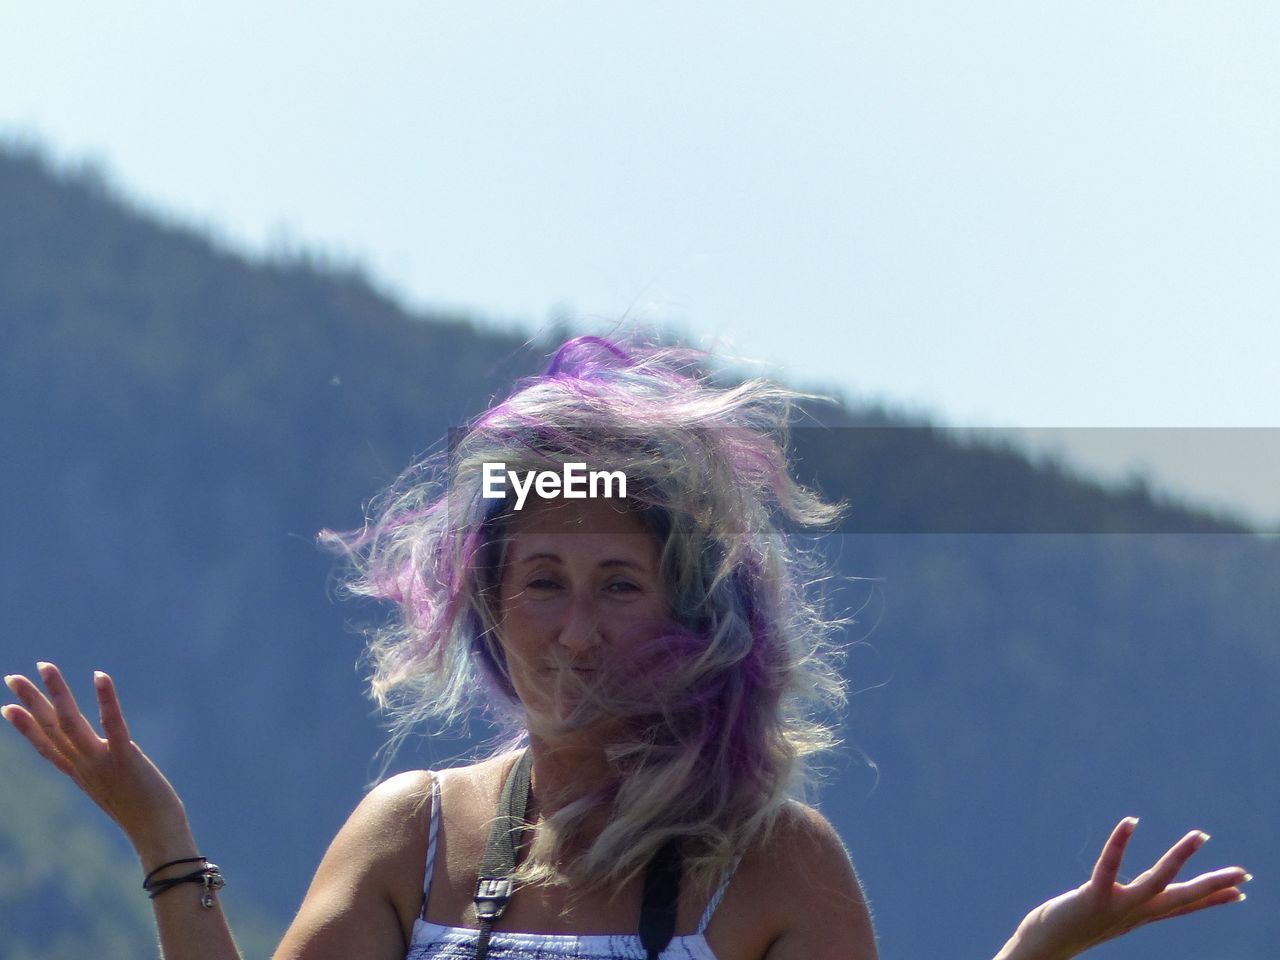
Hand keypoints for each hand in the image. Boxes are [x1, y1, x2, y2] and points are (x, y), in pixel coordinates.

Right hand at [2, 662, 193, 861]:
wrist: (157, 835)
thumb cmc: (143, 813)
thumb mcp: (116, 788)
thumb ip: (105, 771)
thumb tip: (106, 758)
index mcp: (81, 774)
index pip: (46, 747)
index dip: (25, 727)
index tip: (6, 707)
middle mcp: (84, 767)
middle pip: (51, 730)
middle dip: (31, 702)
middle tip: (11, 677)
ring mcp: (101, 762)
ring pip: (70, 723)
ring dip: (56, 693)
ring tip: (44, 666)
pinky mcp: (125, 758)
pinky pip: (113, 725)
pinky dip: (105, 700)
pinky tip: (99, 676)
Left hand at [1002, 816, 1249, 959]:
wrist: (1046, 947)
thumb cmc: (1074, 925)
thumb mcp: (1107, 914)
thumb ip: (1124, 904)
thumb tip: (1137, 897)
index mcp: (1140, 914)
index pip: (1183, 906)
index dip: (1212, 898)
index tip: (1242, 890)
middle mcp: (1135, 912)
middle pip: (1182, 897)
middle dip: (1214, 884)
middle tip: (1245, 872)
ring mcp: (1118, 907)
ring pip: (1157, 881)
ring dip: (1180, 858)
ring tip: (1200, 835)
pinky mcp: (1094, 897)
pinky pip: (1109, 868)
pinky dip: (1120, 844)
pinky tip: (1131, 822)